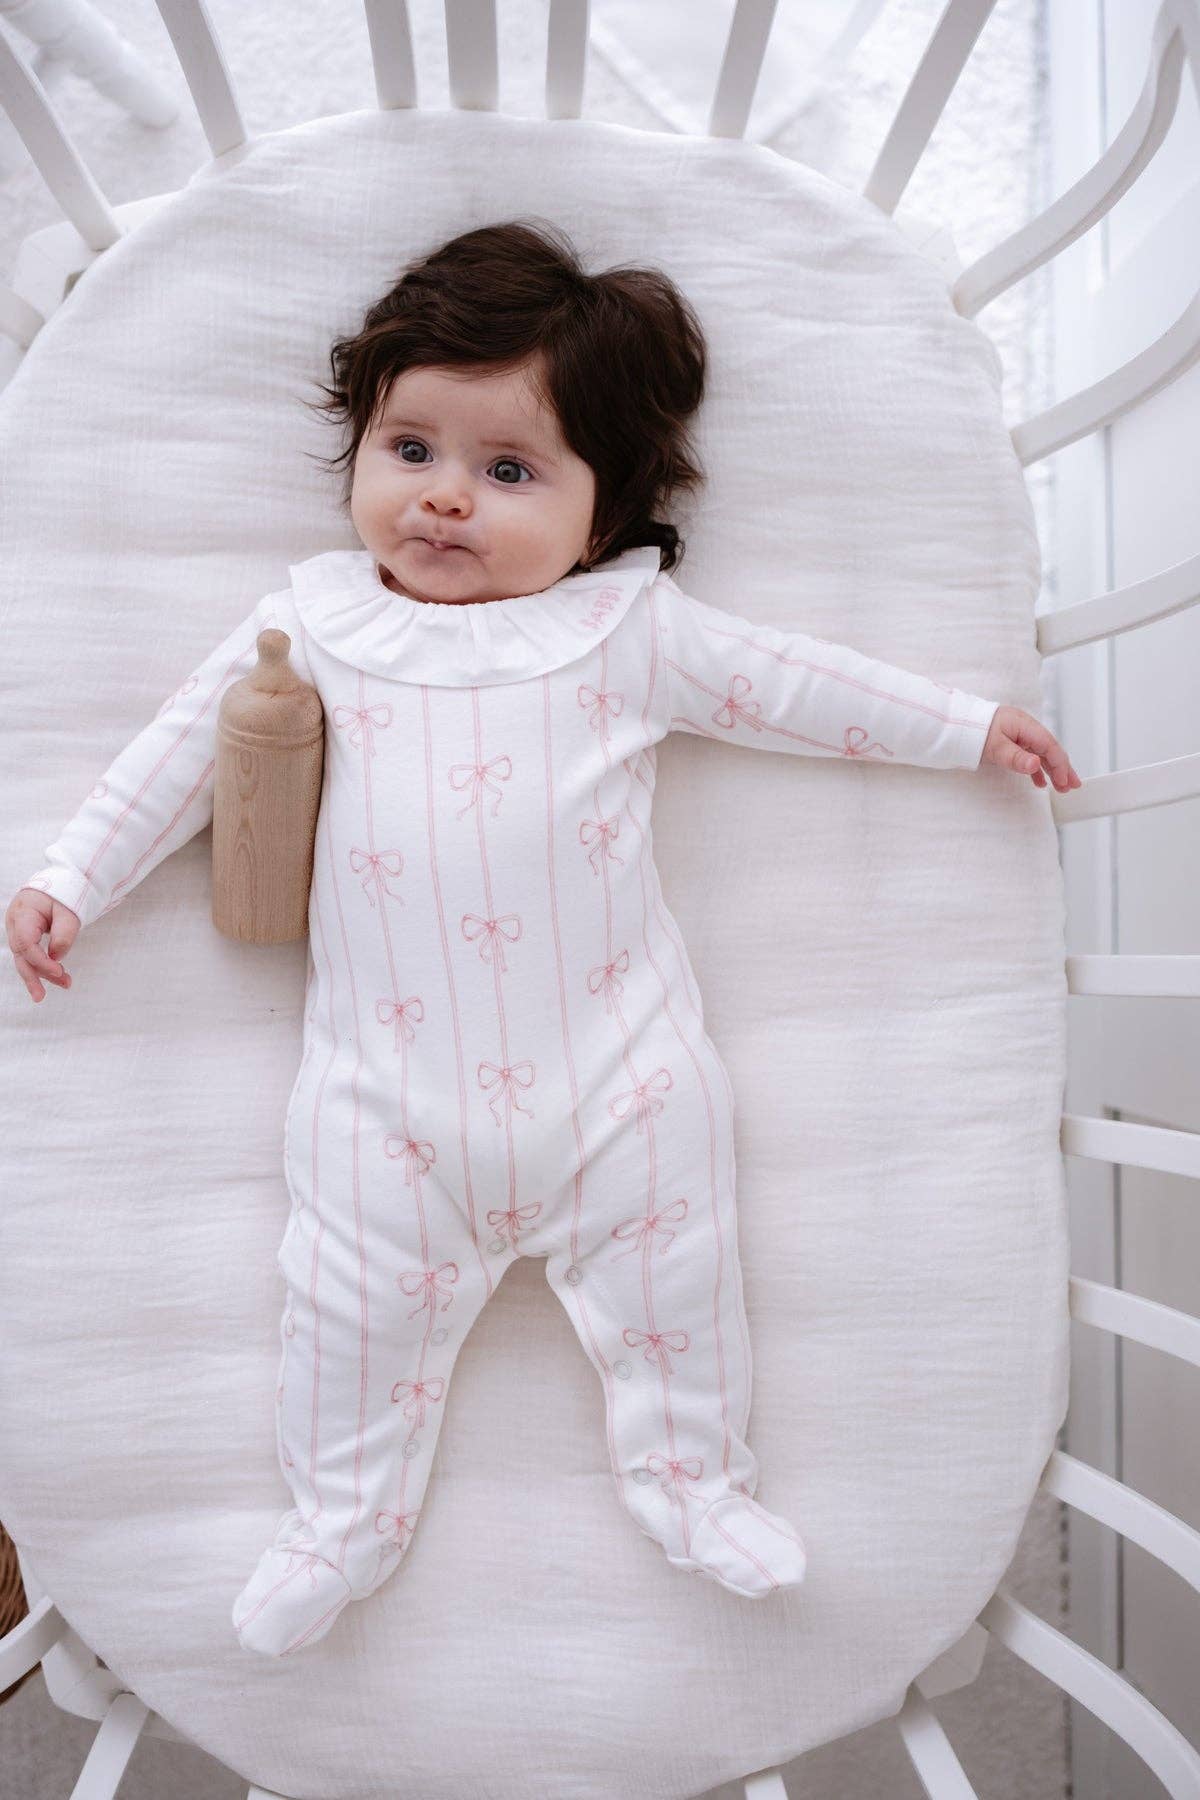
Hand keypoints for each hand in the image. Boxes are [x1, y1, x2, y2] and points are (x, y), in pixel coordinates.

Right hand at [6, 888, 79, 1002]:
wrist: (60, 883)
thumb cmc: (63, 893)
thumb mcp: (68, 910)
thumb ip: (64, 933)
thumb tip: (56, 958)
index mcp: (22, 913)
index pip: (25, 943)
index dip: (40, 961)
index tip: (59, 971)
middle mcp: (15, 923)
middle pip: (21, 955)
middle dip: (32, 976)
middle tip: (40, 996)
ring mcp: (18, 930)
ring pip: (26, 958)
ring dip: (43, 974)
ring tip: (66, 984)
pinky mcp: (25, 936)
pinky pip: (32, 954)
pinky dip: (44, 966)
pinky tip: (58, 976)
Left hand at [981, 706, 1080, 792]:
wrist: (957, 724)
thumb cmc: (975, 731)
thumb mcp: (995, 747)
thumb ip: (1016, 757)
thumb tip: (1036, 765)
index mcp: (1025, 725)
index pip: (1049, 746)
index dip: (1060, 764)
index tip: (1065, 781)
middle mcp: (1026, 729)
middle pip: (1050, 750)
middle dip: (1063, 768)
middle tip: (1073, 785)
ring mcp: (1020, 735)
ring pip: (1042, 754)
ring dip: (1053, 771)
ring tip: (1062, 787)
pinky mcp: (1013, 741)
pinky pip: (1031, 755)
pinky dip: (1037, 769)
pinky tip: (1041, 782)